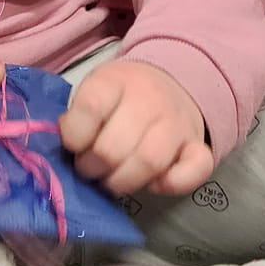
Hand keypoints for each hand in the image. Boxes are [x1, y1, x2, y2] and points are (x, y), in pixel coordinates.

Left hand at [60, 58, 211, 196]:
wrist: (173, 81)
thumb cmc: (122, 95)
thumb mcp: (94, 89)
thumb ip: (78, 115)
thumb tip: (66, 142)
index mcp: (117, 81)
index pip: (91, 107)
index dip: (73, 135)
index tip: (71, 144)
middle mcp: (150, 100)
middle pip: (114, 147)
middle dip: (91, 168)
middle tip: (87, 169)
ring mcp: (177, 124)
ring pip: (149, 163)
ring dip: (121, 182)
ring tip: (110, 180)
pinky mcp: (197, 146)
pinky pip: (194, 171)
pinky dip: (171, 184)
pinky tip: (153, 184)